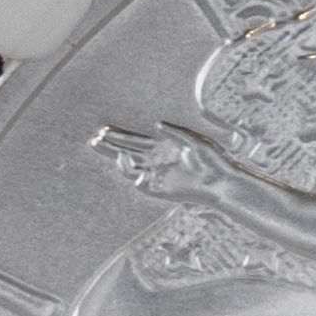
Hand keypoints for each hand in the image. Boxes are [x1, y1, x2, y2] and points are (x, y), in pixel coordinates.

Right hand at [90, 123, 216, 194]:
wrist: (222, 181)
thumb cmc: (213, 158)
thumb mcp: (195, 140)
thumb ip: (175, 132)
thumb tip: (155, 125)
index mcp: (163, 147)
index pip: (135, 140)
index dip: (119, 135)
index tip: (103, 130)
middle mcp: (157, 161)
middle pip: (127, 153)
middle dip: (110, 147)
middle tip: (93, 141)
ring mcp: (158, 176)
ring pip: (131, 169)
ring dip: (121, 163)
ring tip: (117, 154)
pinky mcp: (162, 190)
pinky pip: (144, 186)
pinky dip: (139, 180)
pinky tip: (140, 174)